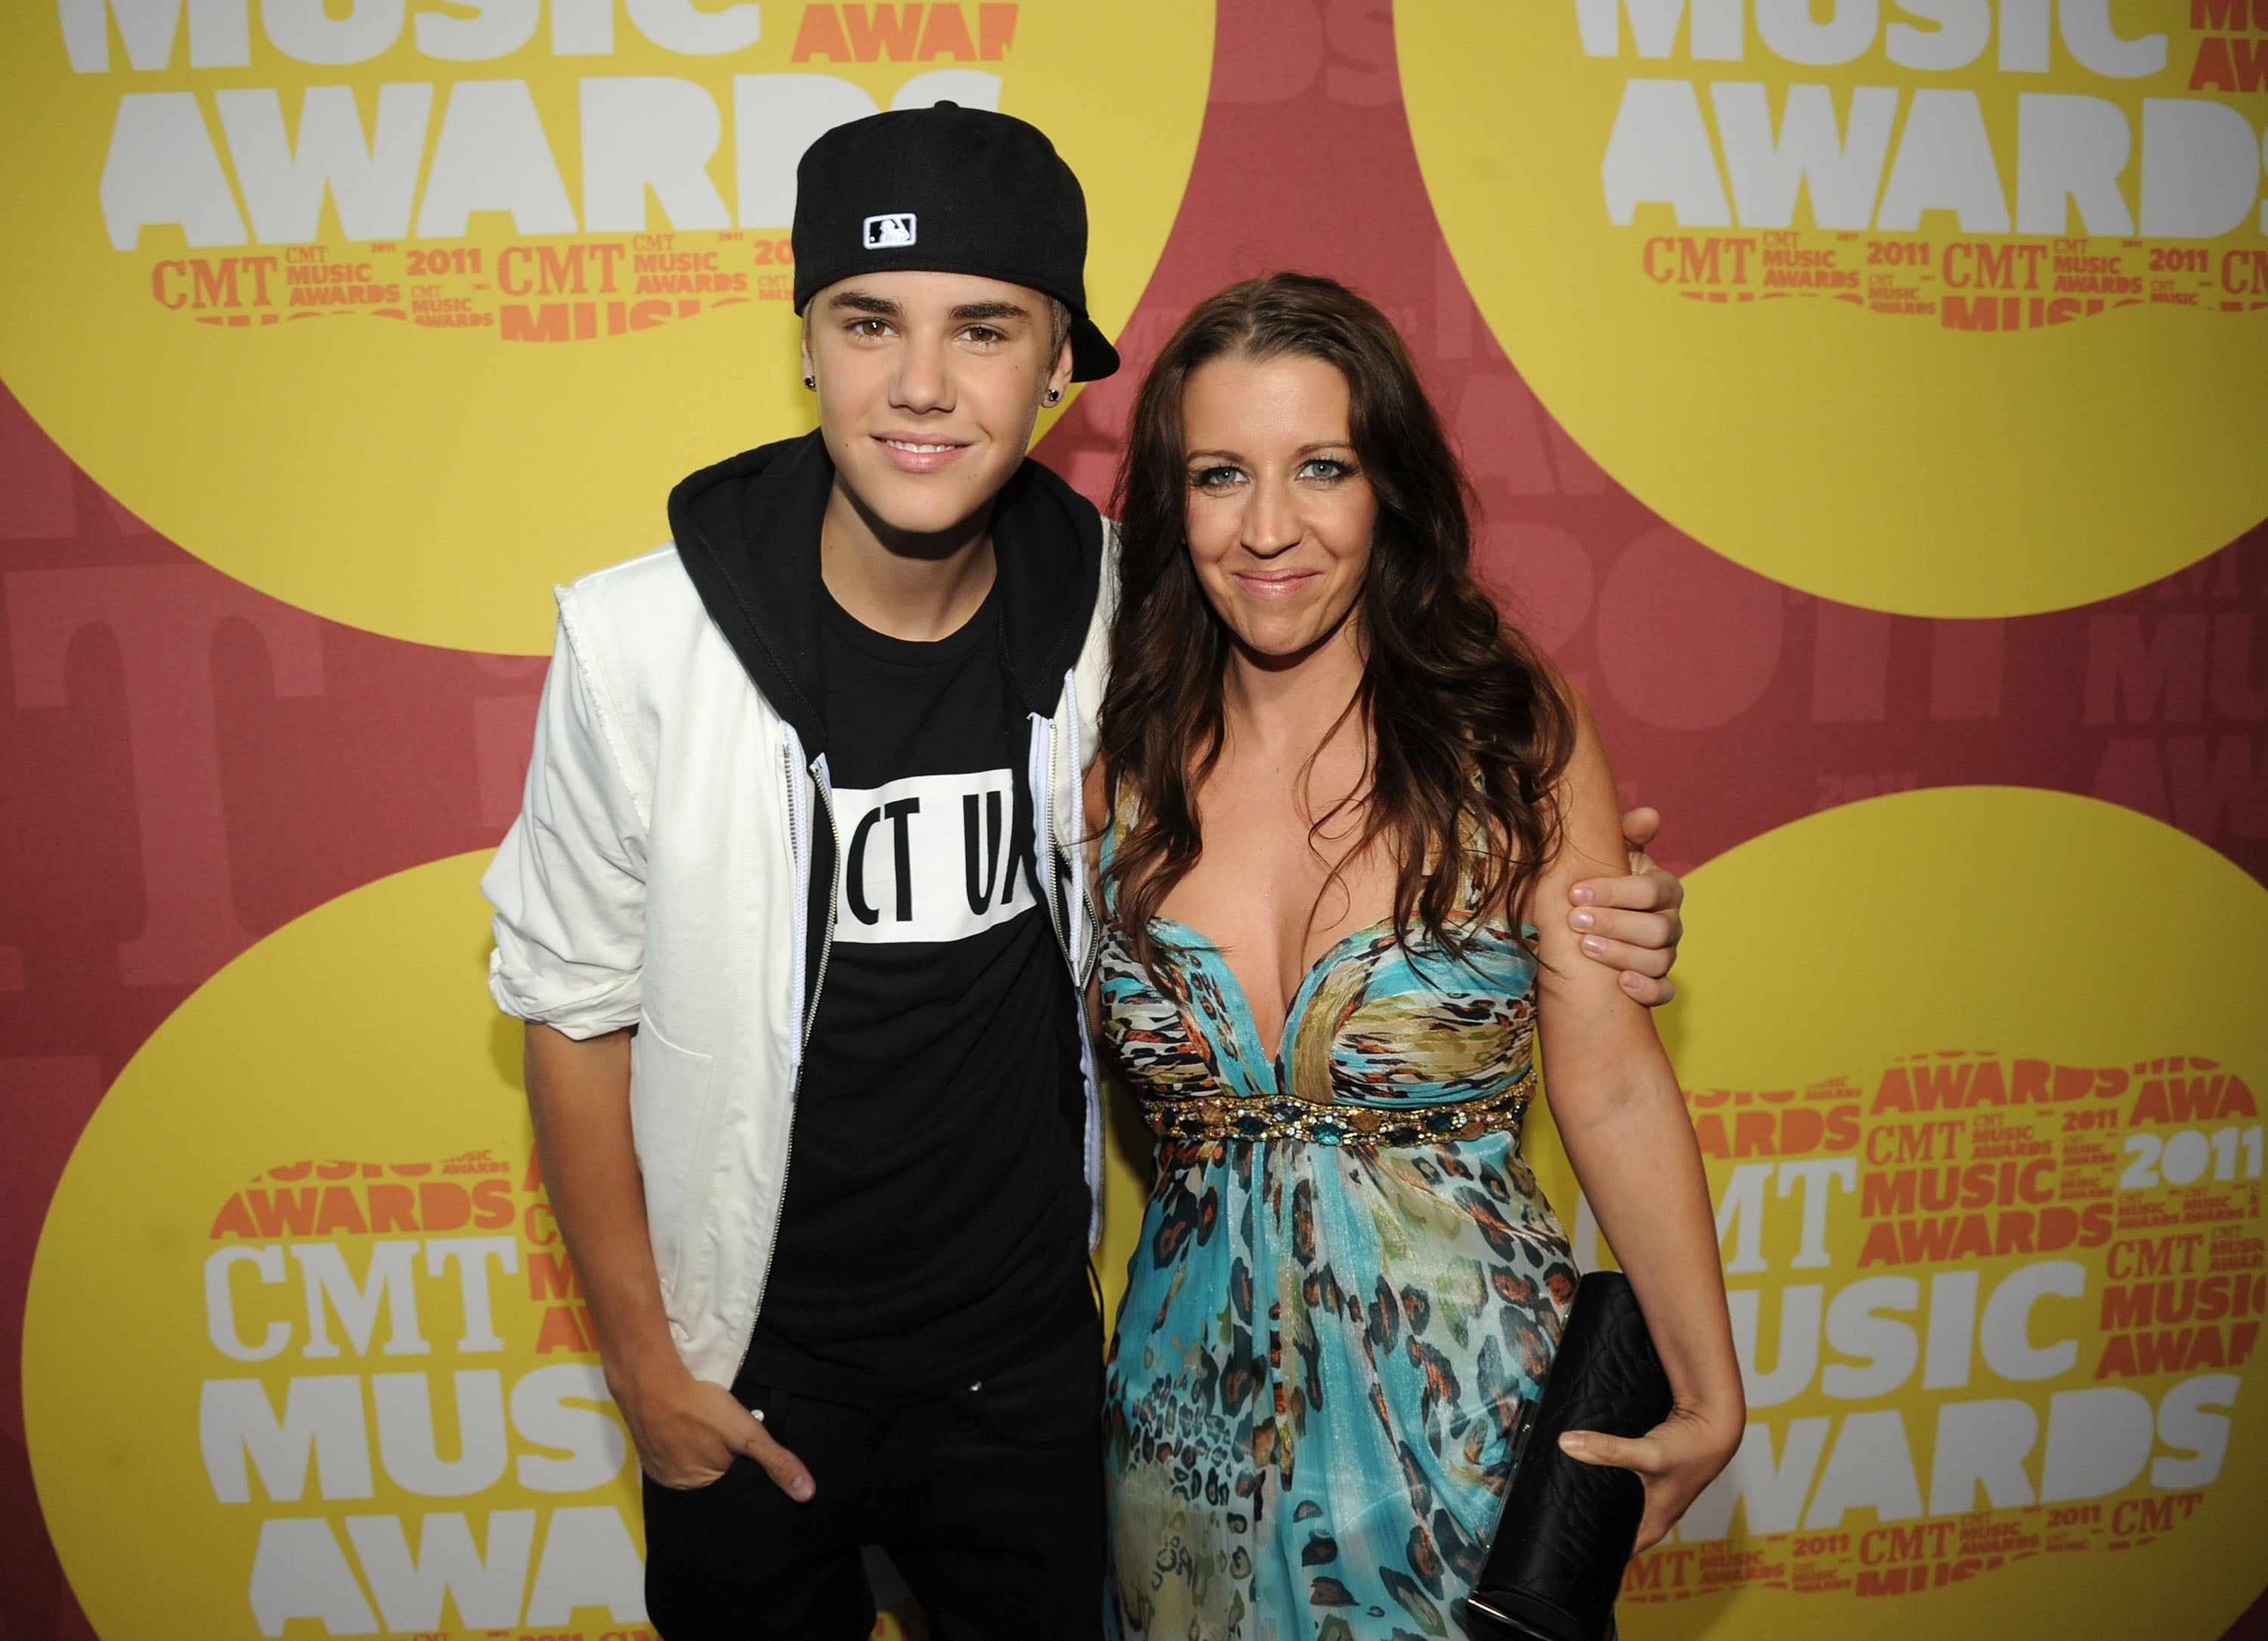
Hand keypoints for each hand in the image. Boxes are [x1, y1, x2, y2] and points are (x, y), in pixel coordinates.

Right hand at [616, 1364, 814, 1498]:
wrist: (651, 1381)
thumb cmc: (702, 1409)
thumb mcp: (748, 1435)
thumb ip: (777, 1463)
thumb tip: (808, 1495)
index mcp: (699, 1490)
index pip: (728, 1494)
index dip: (739, 1477)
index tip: (744, 1462)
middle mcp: (675, 1487)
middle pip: (706, 1483)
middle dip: (719, 1469)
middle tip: (724, 1445)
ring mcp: (656, 1468)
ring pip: (685, 1468)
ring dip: (696, 1456)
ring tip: (706, 1437)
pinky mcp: (644, 1449)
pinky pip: (667, 1454)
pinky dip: (678, 1446)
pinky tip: (686, 1430)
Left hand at [1558, 1403, 1738, 1553]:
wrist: (1714, 1424)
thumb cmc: (1691, 1449)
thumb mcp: (1647, 1454)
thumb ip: (1608, 1450)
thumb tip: (1566, 1443)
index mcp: (1653, 1525)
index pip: (1618, 1551)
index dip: (1594, 1550)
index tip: (1566, 1543)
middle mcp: (1652, 1513)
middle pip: (1613, 1526)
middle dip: (1588, 1521)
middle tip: (1556, 1514)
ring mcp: (1651, 1494)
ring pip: (1616, 1503)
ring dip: (1596, 1497)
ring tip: (1563, 1492)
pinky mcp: (1647, 1473)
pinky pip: (1619, 1481)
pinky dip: (1605, 1477)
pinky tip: (1585, 1468)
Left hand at [1568, 806, 1683, 1005]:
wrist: (1594, 916)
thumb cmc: (1603, 878)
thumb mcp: (1612, 852)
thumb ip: (1628, 833)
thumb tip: (1649, 815)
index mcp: (1664, 889)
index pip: (1650, 891)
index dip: (1614, 892)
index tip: (1575, 893)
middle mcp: (1671, 922)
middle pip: (1656, 929)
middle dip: (1614, 924)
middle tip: (1574, 921)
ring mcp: (1666, 953)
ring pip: (1657, 961)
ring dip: (1621, 955)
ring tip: (1586, 948)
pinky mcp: (1658, 980)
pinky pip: (1664, 992)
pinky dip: (1647, 990)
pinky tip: (1622, 984)